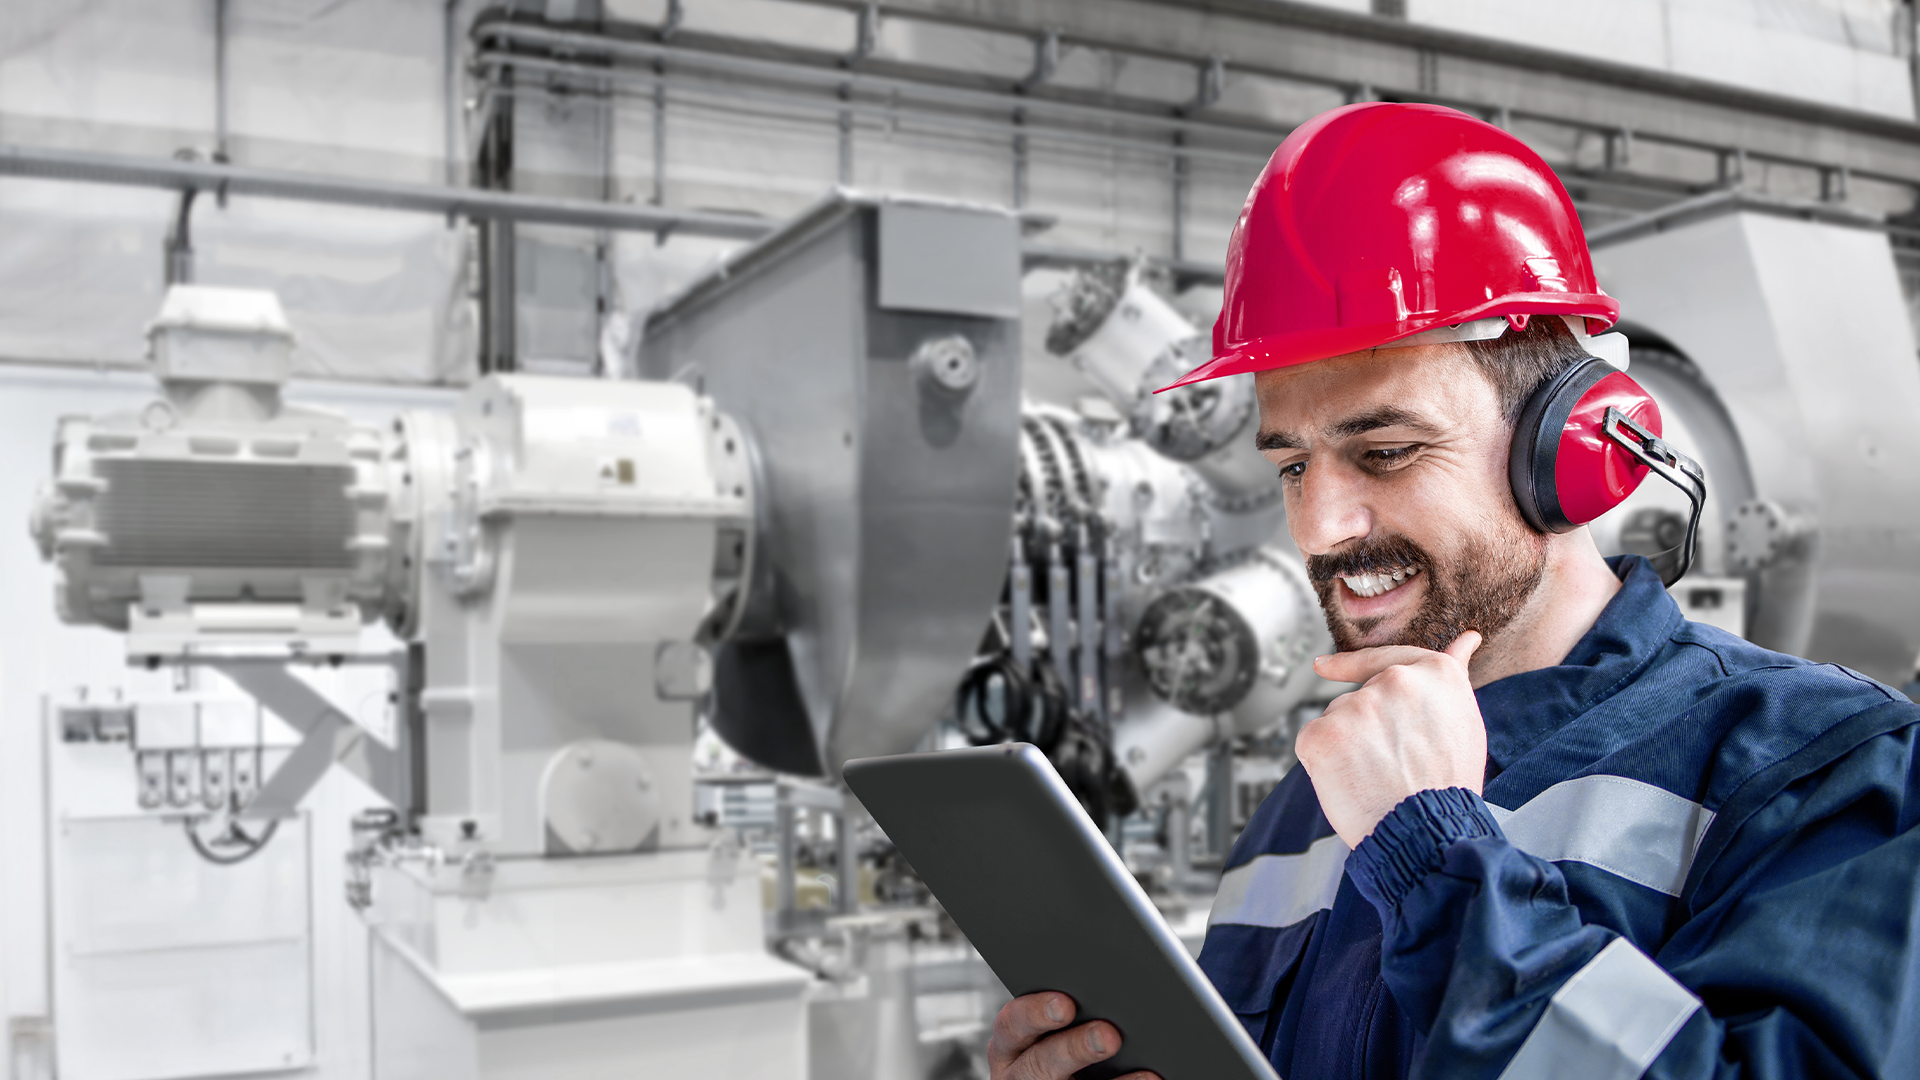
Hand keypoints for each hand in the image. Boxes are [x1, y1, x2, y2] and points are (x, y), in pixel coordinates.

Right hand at [988, 992, 1158, 1079]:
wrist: (1073, 1073)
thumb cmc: (1064, 1039)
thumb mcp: (1052, 1023)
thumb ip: (1074, 1005)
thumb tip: (1112, 983)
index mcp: (1011, 1043)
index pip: (1013, 1023)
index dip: (1036, 1012)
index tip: (1065, 1004)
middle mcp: (1019, 1073)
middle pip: (1040, 1063)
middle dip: (1074, 1048)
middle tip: (1109, 1035)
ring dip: (1105, 1075)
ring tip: (1144, 1070)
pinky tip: (1150, 1078)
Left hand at [1298, 631, 1485, 847]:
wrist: (1427, 832)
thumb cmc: (1449, 786)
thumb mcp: (1465, 723)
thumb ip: (1452, 679)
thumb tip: (1467, 639)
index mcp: (1434, 673)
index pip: (1386, 659)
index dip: (1354, 665)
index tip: (1325, 666)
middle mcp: (1393, 682)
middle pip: (1360, 699)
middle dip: (1365, 729)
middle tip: (1388, 767)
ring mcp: (1355, 706)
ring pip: (1337, 722)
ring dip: (1346, 747)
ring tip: (1376, 780)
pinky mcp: (1322, 734)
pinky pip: (1314, 743)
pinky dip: (1324, 765)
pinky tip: (1350, 783)